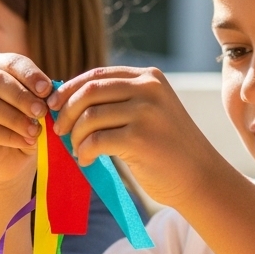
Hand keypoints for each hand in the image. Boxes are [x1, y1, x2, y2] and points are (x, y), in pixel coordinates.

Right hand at [0, 53, 51, 185]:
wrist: (11, 158)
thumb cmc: (24, 125)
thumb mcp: (35, 108)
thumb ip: (39, 97)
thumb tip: (48, 91)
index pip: (11, 62)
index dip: (29, 75)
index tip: (47, 91)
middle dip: (21, 97)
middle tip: (41, 112)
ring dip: (14, 118)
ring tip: (35, 131)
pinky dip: (6, 136)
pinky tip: (24, 141)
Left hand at [47, 66, 215, 206]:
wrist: (200, 178)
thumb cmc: (167, 148)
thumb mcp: (149, 112)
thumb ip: (119, 100)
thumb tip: (68, 97)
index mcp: (150, 77)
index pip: (97, 75)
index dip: (69, 89)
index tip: (54, 106)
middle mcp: (149, 89)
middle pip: (89, 92)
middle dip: (66, 111)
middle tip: (60, 131)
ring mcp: (146, 112)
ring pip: (89, 116)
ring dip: (76, 136)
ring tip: (78, 150)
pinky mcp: (139, 138)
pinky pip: (95, 140)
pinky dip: (84, 152)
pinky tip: (87, 160)